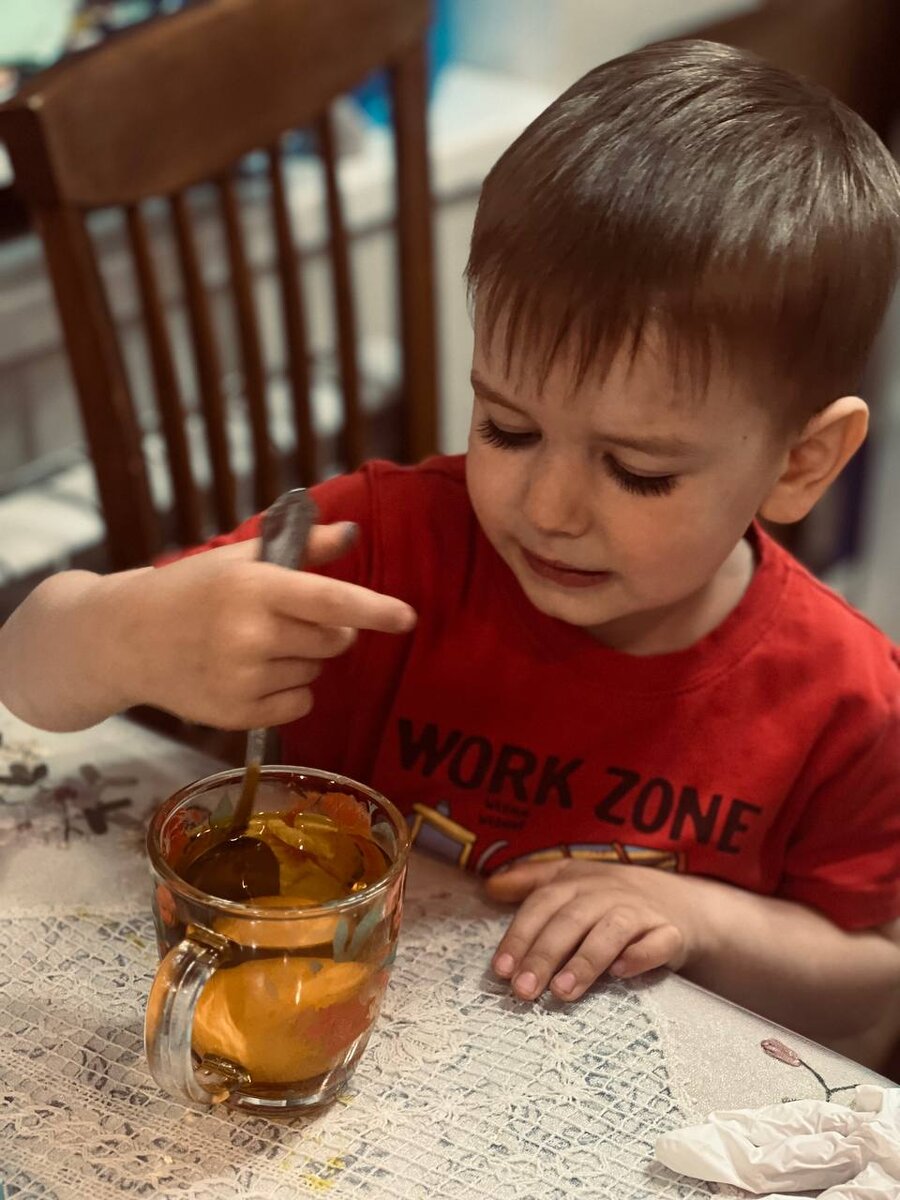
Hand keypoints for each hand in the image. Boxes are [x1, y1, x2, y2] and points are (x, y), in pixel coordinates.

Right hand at [3, 521, 416, 731]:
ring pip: (316, 671)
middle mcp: (249, 634)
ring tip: (255, 645)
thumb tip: (353, 533)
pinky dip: (290, 691)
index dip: (375, 609)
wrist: (126, 638)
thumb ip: (303, 549)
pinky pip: (300, 704)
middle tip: (288, 619)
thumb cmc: (191, 589)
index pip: (330, 601)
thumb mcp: (241, 559)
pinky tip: (253, 674)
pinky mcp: (237, 715)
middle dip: (329, 631)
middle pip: (335, 641)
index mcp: (254, 587)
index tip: (409, 618)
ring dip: (303, 659)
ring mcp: (242, 679)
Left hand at [485, 859, 699, 1002]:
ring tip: (563, 991)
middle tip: (523, 991)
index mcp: (576, 882)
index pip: (542, 905)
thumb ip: (529, 882)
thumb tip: (488, 887)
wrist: (679, 901)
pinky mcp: (670, 933)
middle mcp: (606, 894)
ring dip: (586, 960)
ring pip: (611, 932)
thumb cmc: (609, 896)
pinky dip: (640, 956)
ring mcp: (640, 912)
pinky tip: (621, 972)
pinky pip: (657, 943)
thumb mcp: (570, 879)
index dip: (519, 936)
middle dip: (544, 955)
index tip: (500, 970)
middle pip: (570, 921)